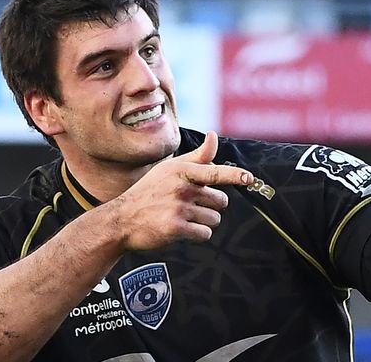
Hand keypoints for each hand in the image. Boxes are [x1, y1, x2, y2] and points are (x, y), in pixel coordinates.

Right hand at [114, 131, 252, 249]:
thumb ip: (197, 157)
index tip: (248, 178)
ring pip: (214, 219)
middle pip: (221, 201)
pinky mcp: (175, 228)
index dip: (234, 176)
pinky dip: (197, 234)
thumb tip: (214, 135)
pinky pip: (204, 233)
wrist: (122, 219)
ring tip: (183, 217)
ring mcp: (178, 208)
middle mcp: (181, 188)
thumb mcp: (169, 169)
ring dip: (204, 221)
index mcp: (181, 171)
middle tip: (189, 205)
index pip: (214, 172)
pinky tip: (181, 229)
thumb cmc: (150, 191)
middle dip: (211, 205)